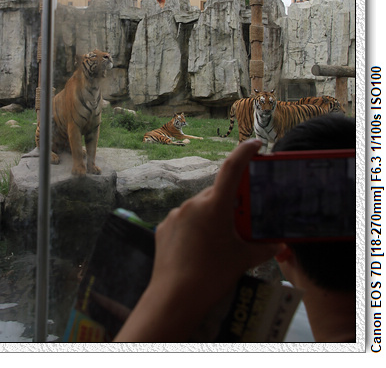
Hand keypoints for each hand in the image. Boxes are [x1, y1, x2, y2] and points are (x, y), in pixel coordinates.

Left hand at [114, 139, 279, 341]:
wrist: (173, 298)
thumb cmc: (212, 275)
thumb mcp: (243, 260)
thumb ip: (264, 249)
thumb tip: (279, 244)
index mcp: (214, 205)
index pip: (232, 168)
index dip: (245, 152)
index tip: (256, 143)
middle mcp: (193, 203)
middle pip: (217, 194)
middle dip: (230, 204)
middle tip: (240, 223)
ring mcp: (175, 214)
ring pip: (200, 209)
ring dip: (211, 218)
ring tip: (217, 244)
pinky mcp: (163, 227)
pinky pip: (184, 221)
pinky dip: (194, 229)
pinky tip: (198, 251)